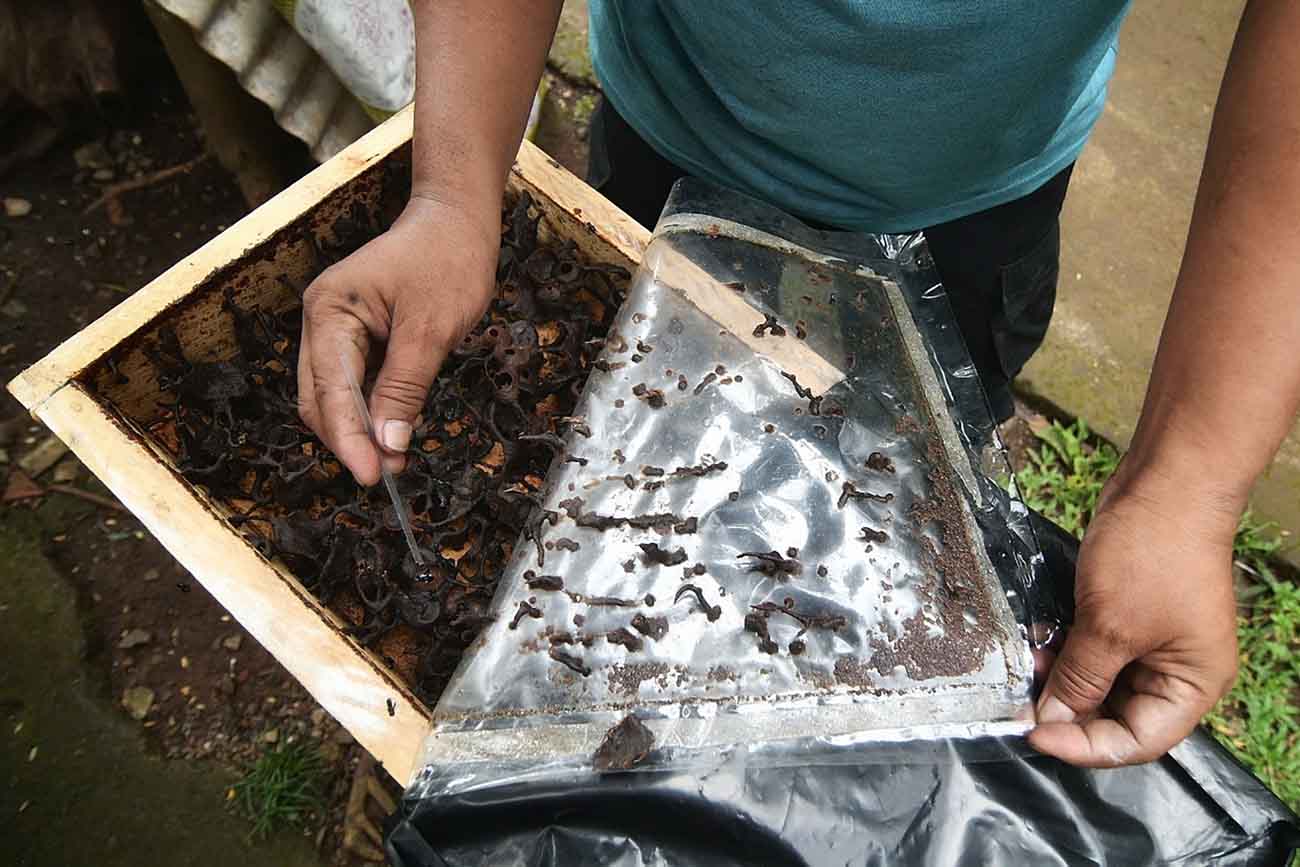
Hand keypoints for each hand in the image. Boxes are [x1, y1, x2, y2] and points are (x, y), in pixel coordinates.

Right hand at [298, 196, 498, 484]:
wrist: (456, 220)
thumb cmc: (447, 260)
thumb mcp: (431, 330)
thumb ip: (404, 389)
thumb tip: (387, 443)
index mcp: (330, 310)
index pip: (330, 389)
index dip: (349, 438)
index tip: (373, 475)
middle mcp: (321, 320)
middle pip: (319, 398)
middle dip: (349, 440)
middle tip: (385, 475)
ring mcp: (334, 329)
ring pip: (332, 397)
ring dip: (358, 431)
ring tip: (391, 462)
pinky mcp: (354, 337)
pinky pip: (352, 384)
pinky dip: (368, 412)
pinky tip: (390, 434)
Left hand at [1027, 467, 1238, 766]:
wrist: (1165, 484)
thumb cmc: (1153, 554)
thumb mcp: (1109, 626)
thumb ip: (1080, 678)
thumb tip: (1053, 719)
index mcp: (1192, 685)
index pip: (1137, 742)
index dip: (1085, 745)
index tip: (1035, 735)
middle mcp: (1178, 670)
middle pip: (1120, 716)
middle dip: (1070, 712)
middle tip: (1024, 703)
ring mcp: (1156, 641)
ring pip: (1103, 682)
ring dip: (1065, 679)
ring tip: (1028, 668)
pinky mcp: (1132, 614)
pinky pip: (1097, 648)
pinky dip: (1068, 650)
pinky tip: (1038, 641)